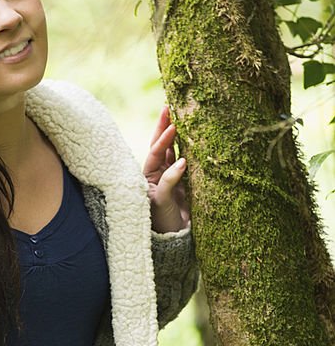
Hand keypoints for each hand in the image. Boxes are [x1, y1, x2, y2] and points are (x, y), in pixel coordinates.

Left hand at [142, 104, 190, 233]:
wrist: (175, 240)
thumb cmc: (162, 222)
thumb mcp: (161, 202)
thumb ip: (170, 181)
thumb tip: (183, 161)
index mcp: (148, 176)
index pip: (155, 151)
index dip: (163, 138)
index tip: (173, 125)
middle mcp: (160, 172)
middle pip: (162, 145)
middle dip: (165, 126)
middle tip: (169, 106)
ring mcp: (174, 175)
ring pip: (176, 150)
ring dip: (180, 134)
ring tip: (184, 115)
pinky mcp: (187, 181)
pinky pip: (191, 161)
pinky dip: (194, 149)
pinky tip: (198, 136)